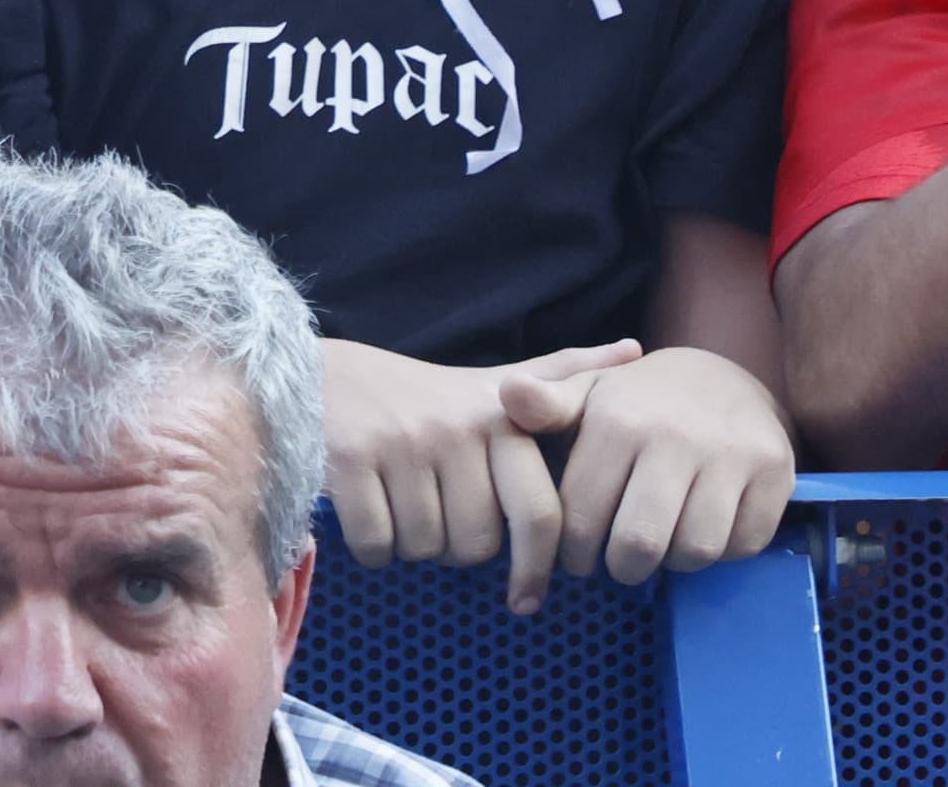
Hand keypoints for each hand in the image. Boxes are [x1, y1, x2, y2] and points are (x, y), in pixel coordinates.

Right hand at [321, 337, 641, 615]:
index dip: (536, 566)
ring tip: (402, 504)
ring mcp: (401, 444)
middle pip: (477, 546)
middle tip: (439, 517)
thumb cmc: (415, 394)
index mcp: (499, 416)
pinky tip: (368, 512)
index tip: (527, 599)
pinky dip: (372, 548)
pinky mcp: (350, 460)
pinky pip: (378, 547)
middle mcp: (455, 428)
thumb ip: (561, 376)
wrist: (314, 374)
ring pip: (427, 550)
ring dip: (413, 546)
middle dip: (457, 548)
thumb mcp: (490, 382)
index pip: (539, 514)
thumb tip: (633, 349)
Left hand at [507, 344, 792, 589]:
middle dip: (622, 568)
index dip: (573, 552)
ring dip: (674, 561)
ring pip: (694, 551)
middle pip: (639, 544)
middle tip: (619, 562)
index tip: (577, 556)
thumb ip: (544, 407)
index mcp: (618, 420)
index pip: (580, 517)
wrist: (725, 375)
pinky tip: (704, 527)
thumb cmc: (640, 402)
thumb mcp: (588, 396)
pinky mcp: (775, 472)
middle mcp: (675, 436)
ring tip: (662, 541)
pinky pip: (742, 544)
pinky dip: (723, 551)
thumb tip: (507, 393)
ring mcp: (730, 455)